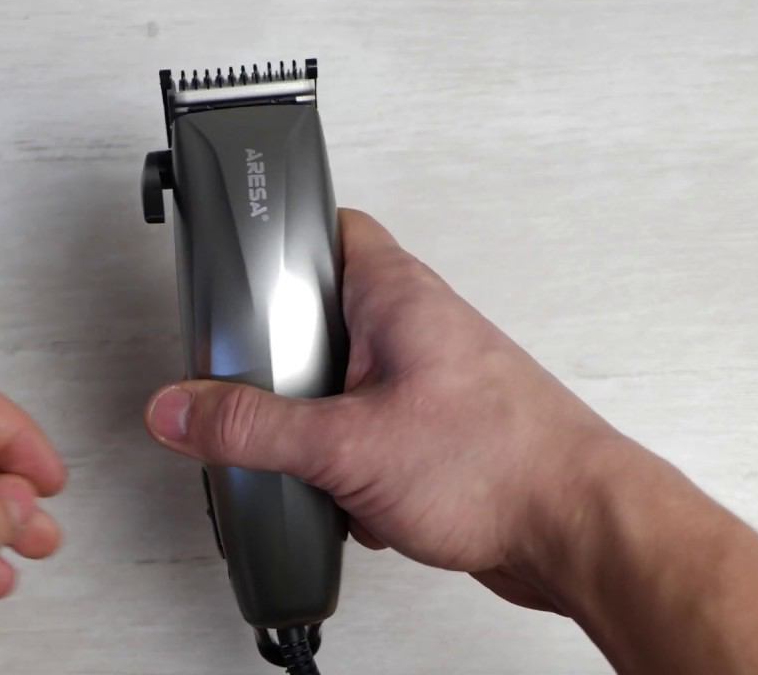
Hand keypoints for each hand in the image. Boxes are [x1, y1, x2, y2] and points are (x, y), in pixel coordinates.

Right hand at [143, 209, 627, 610]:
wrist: (574, 531)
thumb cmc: (501, 464)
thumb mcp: (346, 444)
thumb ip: (254, 428)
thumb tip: (183, 411)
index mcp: (397, 296)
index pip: (333, 226)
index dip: (281, 234)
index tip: (235, 253)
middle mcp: (417, 328)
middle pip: (325, 312)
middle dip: (283, 356)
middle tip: (248, 377)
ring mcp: (429, 380)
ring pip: (345, 380)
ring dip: (315, 422)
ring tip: (297, 450)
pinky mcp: (436, 433)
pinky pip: (369, 432)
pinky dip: (347, 463)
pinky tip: (343, 495)